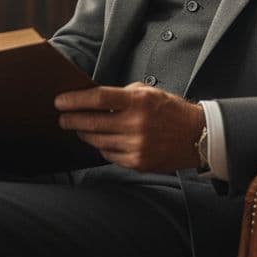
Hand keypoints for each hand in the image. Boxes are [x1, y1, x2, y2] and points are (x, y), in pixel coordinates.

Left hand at [55, 84, 204, 172]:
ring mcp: (137, 146)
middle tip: (62, 118)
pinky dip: (102, 147)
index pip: (99, 98)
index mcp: (139, 101)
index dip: (75, 100)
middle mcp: (136, 124)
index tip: (59, 102)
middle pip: (93, 122)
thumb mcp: (150, 93)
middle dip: (72, 120)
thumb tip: (95, 99)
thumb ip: (124, 95)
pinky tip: (100, 141)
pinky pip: (110, 156)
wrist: (197, 136)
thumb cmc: (170, 110)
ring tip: (79, 129)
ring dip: (85, 134)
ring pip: (98, 141)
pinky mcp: (138, 163)